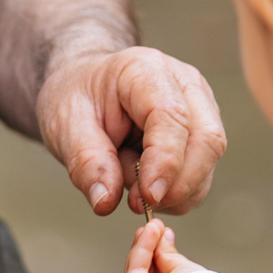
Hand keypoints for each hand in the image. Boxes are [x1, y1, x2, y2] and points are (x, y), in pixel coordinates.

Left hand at [38, 46, 224, 217]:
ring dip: (172, 190)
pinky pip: (201, 175)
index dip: (165, 162)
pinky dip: (174, 192)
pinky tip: (142, 182)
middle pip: (207, 141)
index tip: (147, 197)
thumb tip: (107, 201)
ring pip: (208, 163)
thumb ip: (86, 162)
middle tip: (135, 203)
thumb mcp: (65, 126)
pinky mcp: (202, 133)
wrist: (86, 88)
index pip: (173, 116)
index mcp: (146, 70)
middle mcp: (185, 84)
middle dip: (176, 185)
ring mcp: (201, 108)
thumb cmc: (76, 98)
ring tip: (127, 177)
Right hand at [122, 218, 206, 272]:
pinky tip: (147, 233)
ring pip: (138, 267)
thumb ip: (169, 255)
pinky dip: (140, 248)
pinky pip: (134, 268)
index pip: (162, 272)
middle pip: (148, 269)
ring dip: (144, 243)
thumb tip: (163, 237)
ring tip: (152, 226)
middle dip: (150, 244)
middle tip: (154, 225)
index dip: (160, 250)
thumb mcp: (186, 270)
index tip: (162, 231)